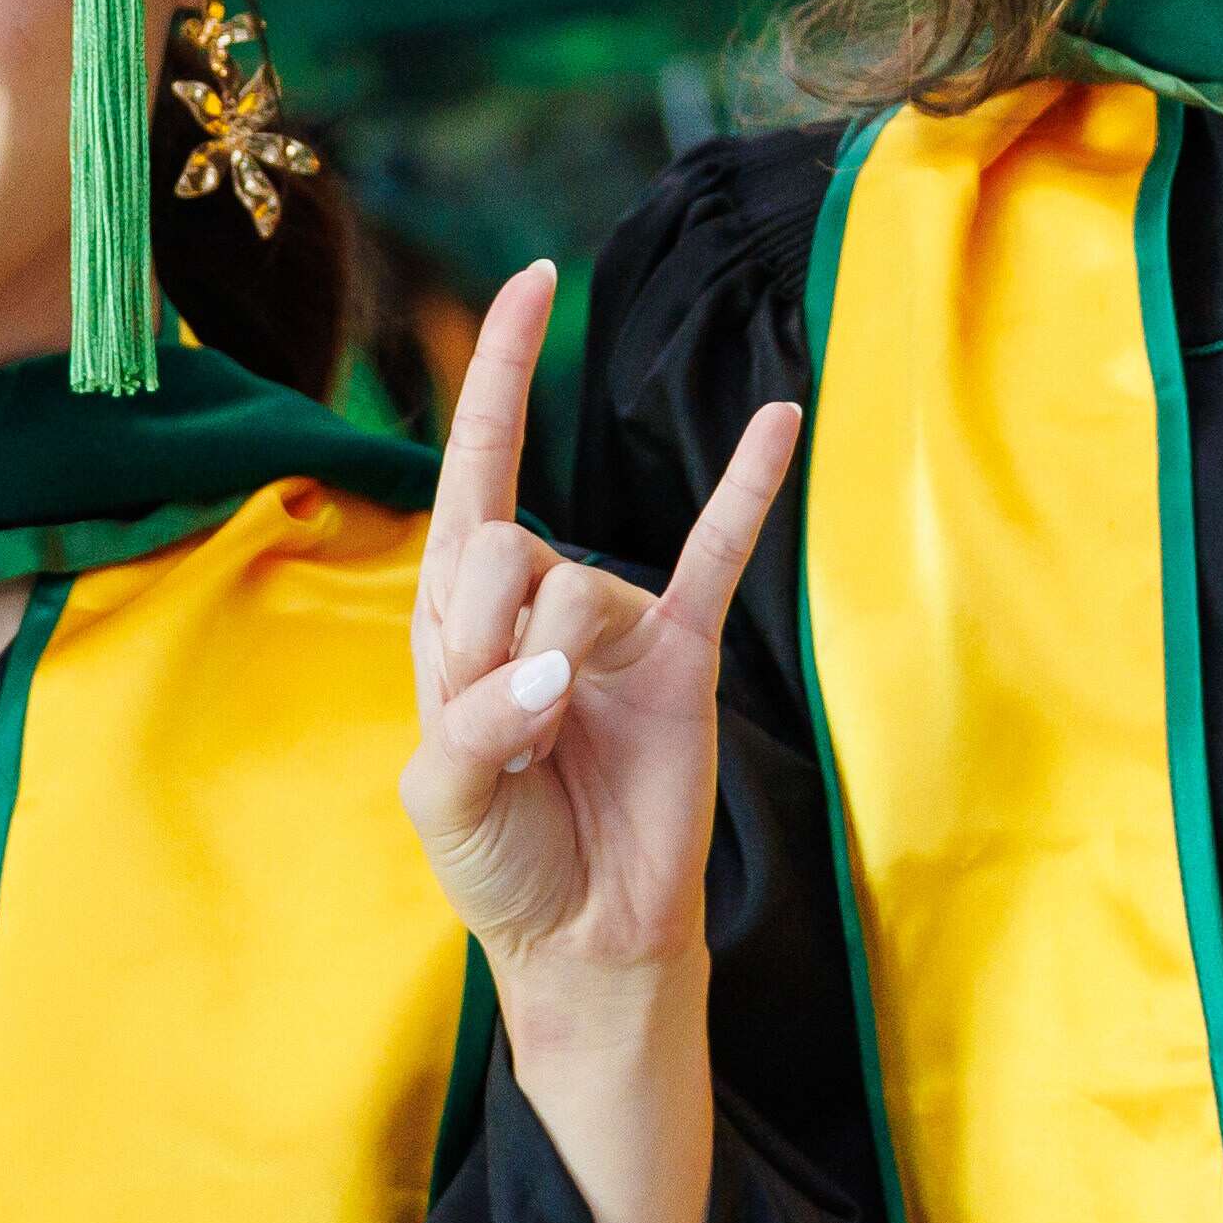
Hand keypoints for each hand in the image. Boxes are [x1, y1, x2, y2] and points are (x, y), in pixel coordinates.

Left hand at [402, 267, 793, 988]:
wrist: (588, 938)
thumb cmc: (502, 860)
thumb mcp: (443, 798)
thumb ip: (473, 722)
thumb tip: (551, 669)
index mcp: (457, 615)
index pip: (474, 469)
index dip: (496, 376)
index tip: (533, 283)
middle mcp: (536, 599)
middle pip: (502, 539)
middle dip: (487, 634)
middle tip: (505, 721)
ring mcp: (614, 621)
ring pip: (577, 584)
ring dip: (552, 666)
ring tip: (556, 743)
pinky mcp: (684, 654)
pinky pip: (720, 554)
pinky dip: (749, 487)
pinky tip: (780, 418)